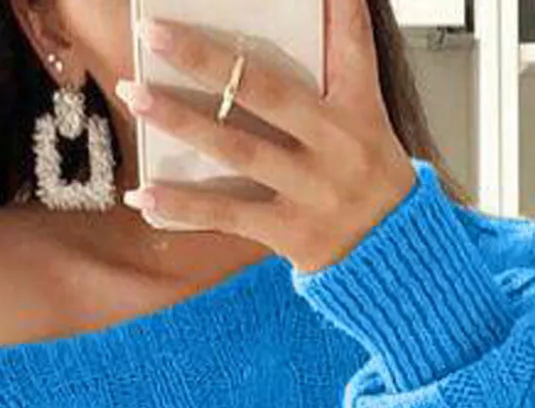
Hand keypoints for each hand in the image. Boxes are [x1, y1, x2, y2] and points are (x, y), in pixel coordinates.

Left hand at [113, 0, 417, 273]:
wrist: (397, 256)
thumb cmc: (370, 176)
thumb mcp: (369, 113)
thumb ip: (346, 57)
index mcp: (355, 110)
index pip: (345, 45)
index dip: (330, 9)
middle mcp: (334, 147)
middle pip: (265, 92)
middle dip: (206, 60)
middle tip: (154, 34)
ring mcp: (311, 192)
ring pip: (238, 150)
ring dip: (182, 122)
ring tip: (137, 96)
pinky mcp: (290, 233)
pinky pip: (228, 215)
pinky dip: (184, 206)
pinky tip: (144, 194)